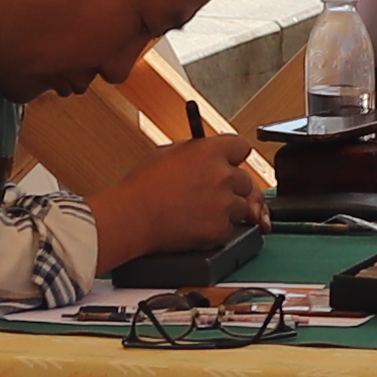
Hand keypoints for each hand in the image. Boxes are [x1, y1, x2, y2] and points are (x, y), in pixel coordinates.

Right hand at [88, 123, 272, 269]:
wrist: (131, 218)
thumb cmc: (141, 187)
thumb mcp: (167, 153)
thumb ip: (195, 151)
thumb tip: (207, 154)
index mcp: (210, 151)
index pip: (242, 146)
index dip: (234, 157)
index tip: (230, 163)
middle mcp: (222, 175)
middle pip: (245, 180)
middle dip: (231, 187)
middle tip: (209, 194)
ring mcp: (224, 204)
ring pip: (240, 206)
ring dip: (226, 209)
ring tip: (197, 211)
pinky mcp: (220, 229)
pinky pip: (230, 228)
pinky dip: (217, 229)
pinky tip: (196, 224)